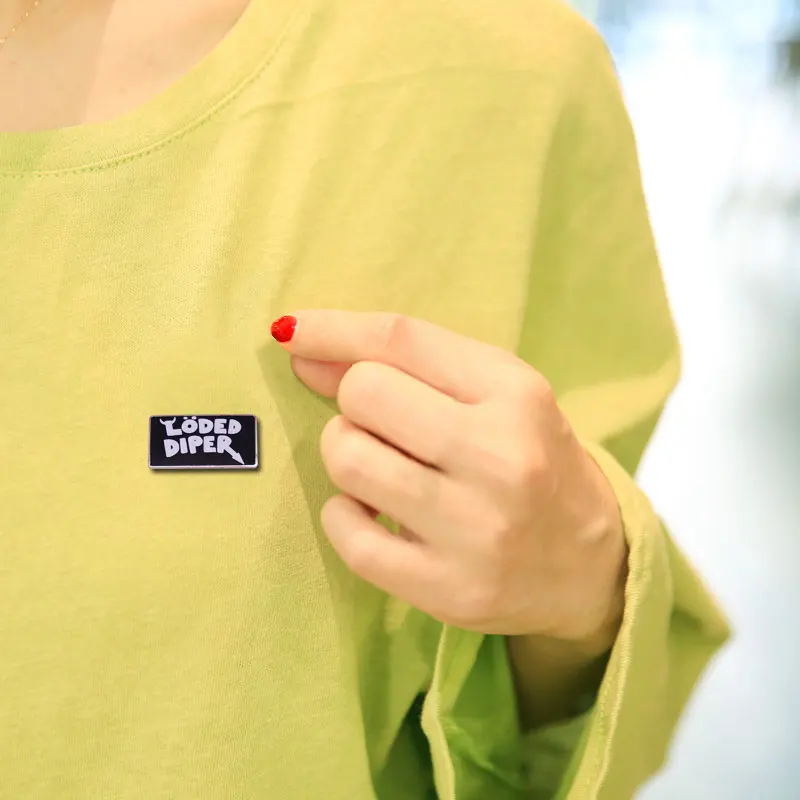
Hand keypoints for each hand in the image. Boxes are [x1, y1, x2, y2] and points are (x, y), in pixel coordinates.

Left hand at [271, 311, 626, 642]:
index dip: (332, 328)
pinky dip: (344, 516)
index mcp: (517, 394)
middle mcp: (502, 458)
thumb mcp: (495, 394)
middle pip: (364, 394)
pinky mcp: (449, 590)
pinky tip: (373, 513)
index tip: (290, 330)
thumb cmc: (534, 461)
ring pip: (348, 460)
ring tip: (381, 468)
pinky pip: (349, 537)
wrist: (590, 563)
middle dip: (357, 404)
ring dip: (347, 456)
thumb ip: (406, 364)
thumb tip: (301, 347)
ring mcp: (476, 530)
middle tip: (388, 428)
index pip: (402, 340)